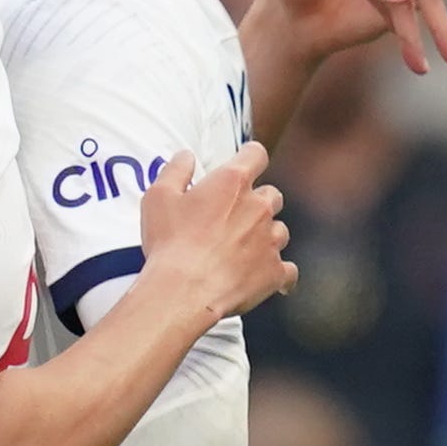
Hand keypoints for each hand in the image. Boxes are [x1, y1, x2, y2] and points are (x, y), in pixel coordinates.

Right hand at [137, 142, 295, 320]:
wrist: (184, 291)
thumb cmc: (171, 244)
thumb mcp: (159, 197)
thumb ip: (176, 170)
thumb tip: (186, 157)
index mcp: (233, 182)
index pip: (255, 154)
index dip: (250, 157)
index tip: (244, 165)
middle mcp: (258, 207)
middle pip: (271, 195)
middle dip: (256, 203)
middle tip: (233, 218)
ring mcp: (270, 240)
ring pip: (279, 231)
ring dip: (265, 237)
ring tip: (241, 251)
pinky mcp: (275, 272)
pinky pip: (287, 270)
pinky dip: (277, 272)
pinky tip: (261, 277)